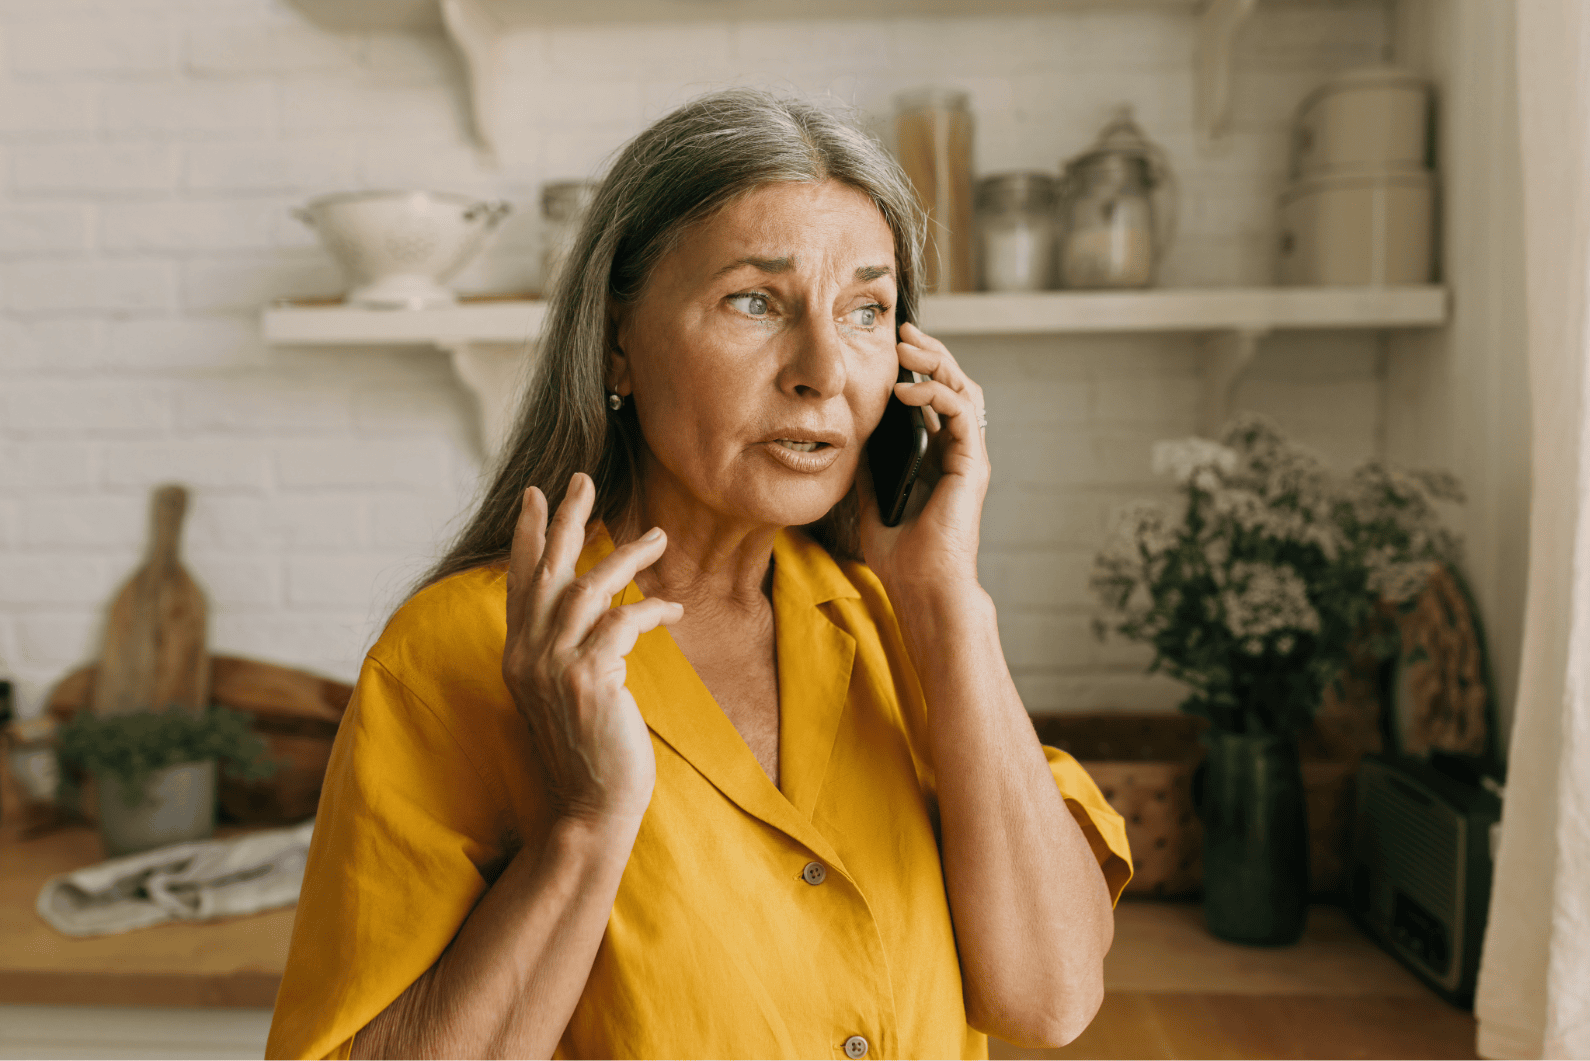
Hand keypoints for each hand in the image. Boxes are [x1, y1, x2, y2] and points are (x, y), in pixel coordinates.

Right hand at [502, 472, 683, 825]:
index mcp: (518, 657)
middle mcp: (527, 656)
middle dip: (564, 520)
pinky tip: (673, 608)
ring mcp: (553, 667)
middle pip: (545, 570)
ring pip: (586, 588)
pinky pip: (621, 623)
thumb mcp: (565, 696)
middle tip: (582, 479)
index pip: (518, 582)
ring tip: (659, 537)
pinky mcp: (587, 680)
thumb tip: (592, 615)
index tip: (536, 494)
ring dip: (626, 557)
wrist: (589, 810)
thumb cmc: (587, 756)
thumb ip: (565, 654)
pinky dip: (650, 609)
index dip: (527, 536)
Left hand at [857, 321, 989, 601]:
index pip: (935, 397)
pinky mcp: (972, 464)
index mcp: (938, 457)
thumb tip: (852, 433)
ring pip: (964, 390)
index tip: (891, 347)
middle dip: (930, 353)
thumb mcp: (872, 496)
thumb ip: (871, 464)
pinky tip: (906, 389)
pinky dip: (936, 393)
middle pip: (954, 384)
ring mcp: (968, 457)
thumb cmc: (900, 554)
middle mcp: (957, 451)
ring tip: (906, 348)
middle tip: (903, 331)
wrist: (920, 586)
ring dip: (936, 363)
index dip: (918, 368)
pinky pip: (961, 413)